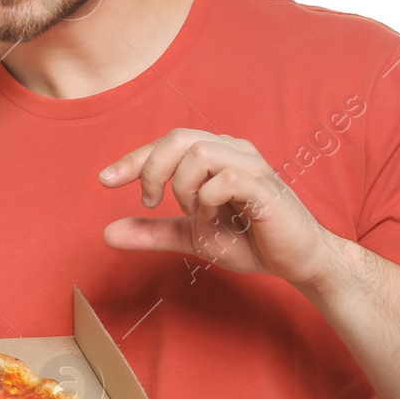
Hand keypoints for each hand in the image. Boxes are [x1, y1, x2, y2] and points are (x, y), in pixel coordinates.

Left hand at [99, 129, 343, 290]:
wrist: (295, 260)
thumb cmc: (249, 240)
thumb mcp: (191, 236)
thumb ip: (152, 232)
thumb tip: (107, 234)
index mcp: (214, 154)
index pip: (166, 143)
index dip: (132, 159)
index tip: (104, 180)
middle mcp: (232, 150)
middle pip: (178, 137)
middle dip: (152, 169)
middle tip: (149, 202)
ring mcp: (251, 165)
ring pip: (199, 152)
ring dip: (184, 187)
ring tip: (194, 213)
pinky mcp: (265, 187)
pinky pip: (226, 178)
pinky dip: (209, 199)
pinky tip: (213, 218)